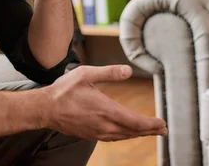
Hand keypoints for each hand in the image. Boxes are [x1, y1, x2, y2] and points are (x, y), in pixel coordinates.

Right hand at [42, 65, 167, 141]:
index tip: (162, 123)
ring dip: (138, 134)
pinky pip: (113, 138)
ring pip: (124, 136)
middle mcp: (104, 125)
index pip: (135, 122)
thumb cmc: (64, 90)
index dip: (151, 124)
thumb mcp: (86, 74)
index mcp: (106, 109)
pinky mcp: (91, 135)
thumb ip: (109, 73)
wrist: (45, 108)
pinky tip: (127, 132)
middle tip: (163, 129)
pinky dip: (125, 135)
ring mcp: (97, 132)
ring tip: (150, 131)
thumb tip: (128, 71)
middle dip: (150, 130)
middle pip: (133, 131)